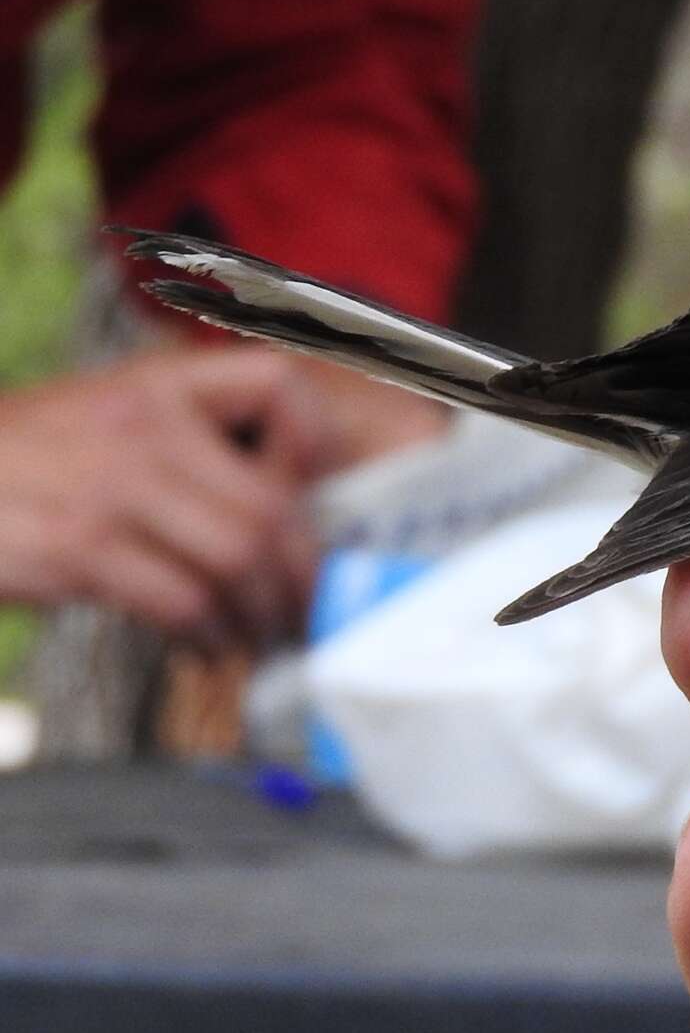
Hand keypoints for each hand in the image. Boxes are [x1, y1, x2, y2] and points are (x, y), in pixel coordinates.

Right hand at [0, 350, 320, 646]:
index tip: (316, 503)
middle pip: (272, 506)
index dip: (315, 446)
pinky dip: (210, 635)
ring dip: (262, 613)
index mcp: (157, 387)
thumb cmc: (19, 463)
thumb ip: (188, 445)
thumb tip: (280, 509)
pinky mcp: (80, 547)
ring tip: (259, 635)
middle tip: (303, 607)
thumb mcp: (107, 420)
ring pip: (240, 558)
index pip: (279, 387)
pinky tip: (206, 645)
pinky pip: (185, 601)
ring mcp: (111, 488)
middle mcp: (144, 429)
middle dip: (301, 572)